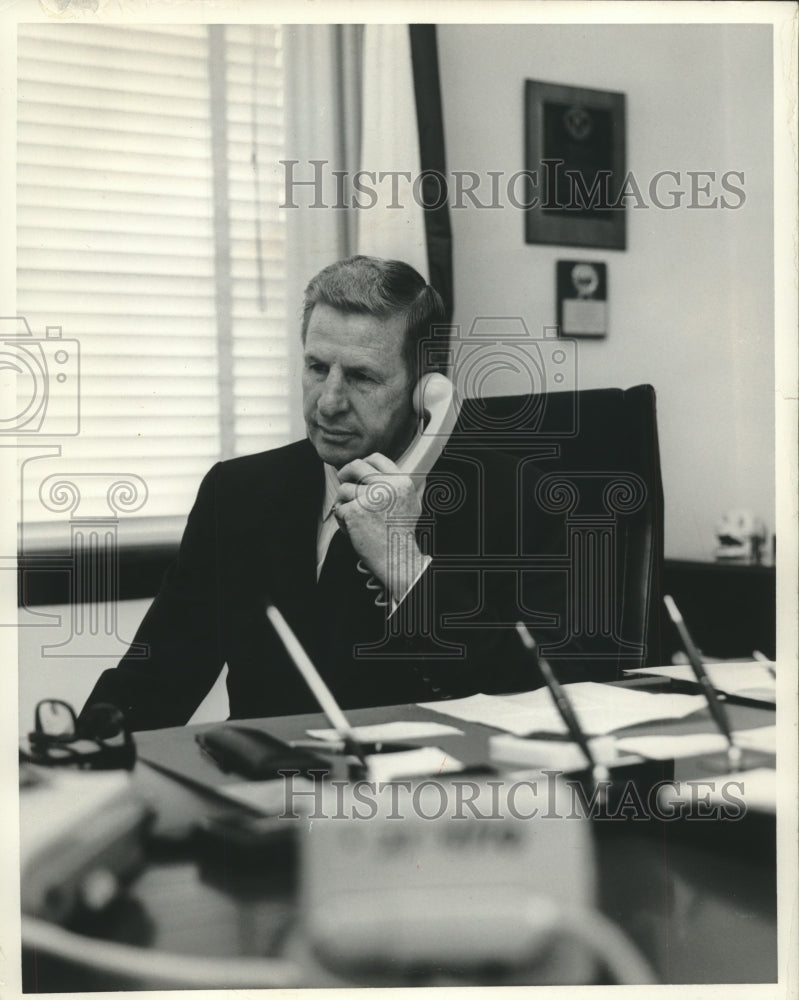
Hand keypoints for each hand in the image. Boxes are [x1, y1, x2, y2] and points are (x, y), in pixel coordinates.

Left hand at [334, 453, 425, 600]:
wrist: (398, 558)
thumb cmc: (402, 534)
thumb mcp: (411, 503)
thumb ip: (399, 485)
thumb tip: (385, 470)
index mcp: (401, 482)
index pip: (377, 458)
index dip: (364, 462)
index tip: (357, 471)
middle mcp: (386, 486)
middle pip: (356, 466)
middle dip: (345, 472)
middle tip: (342, 478)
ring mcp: (369, 498)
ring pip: (344, 489)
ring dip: (344, 502)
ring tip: (354, 518)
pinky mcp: (354, 511)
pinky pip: (339, 508)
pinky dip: (342, 520)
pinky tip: (354, 530)